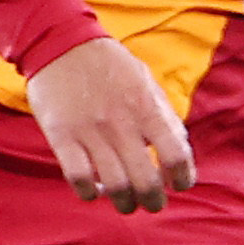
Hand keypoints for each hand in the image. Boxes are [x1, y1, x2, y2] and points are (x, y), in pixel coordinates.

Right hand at [25, 34, 192, 212]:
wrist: (61, 41)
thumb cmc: (109, 65)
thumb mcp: (145, 82)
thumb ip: (164, 115)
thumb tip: (180, 150)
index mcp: (146, 108)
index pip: (176, 155)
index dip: (182, 178)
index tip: (179, 184)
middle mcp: (121, 123)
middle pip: (146, 181)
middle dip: (153, 201)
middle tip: (152, 203)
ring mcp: (90, 131)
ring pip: (114, 186)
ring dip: (124, 202)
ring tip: (125, 202)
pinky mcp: (61, 136)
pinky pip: (78, 178)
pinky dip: (88, 193)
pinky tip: (92, 190)